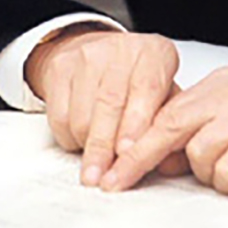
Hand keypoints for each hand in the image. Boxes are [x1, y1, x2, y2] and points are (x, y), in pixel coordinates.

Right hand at [25, 29, 181, 186]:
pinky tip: (83, 137)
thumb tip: (166, 160)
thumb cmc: (139, 80)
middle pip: (110, 103)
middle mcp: (121, 50)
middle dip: (105, 147)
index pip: (146, 88)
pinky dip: (70, 137)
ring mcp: (88, 56)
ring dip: (89, 146)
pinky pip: (60, 116)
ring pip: (82, 114)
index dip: (136, 124)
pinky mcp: (60, 68)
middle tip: (104, 177)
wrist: (101, 51)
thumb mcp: (165, 92)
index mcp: (155, 53)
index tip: (128, 153)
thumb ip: (167, 122)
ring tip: (99, 159)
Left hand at [99, 67, 227, 193]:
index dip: (136, 146)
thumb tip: (159, 160)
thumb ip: (200, 132)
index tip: (112, 172)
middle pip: (169, 127)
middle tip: (117, 183)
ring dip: (214, 172)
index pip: (165, 114)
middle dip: (141, 160)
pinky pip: (227, 171)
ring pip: (199, 155)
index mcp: (220, 83)